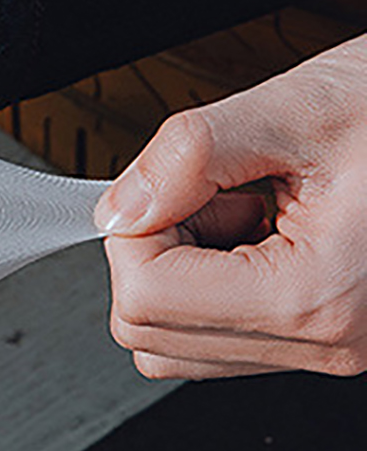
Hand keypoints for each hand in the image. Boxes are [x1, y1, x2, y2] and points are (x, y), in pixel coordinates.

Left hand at [90, 31, 366, 379]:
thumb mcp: (300, 105)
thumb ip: (189, 154)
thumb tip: (118, 207)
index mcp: (317, 295)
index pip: (144, 298)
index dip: (135, 230)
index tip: (170, 185)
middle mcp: (329, 340)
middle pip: (148, 333)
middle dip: (155, 253)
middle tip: (211, 192)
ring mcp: (332, 345)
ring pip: (178, 344)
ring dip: (184, 270)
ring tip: (246, 205)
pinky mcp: (331, 333)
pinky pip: (223, 336)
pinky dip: (217, 280)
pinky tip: (264, 224)